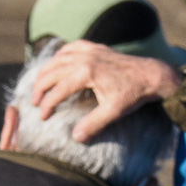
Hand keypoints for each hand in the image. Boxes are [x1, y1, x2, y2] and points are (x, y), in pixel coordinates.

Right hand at [31, 40, 181, 142]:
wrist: (150, 75)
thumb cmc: (133, 95)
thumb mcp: (113, 112)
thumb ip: (93, 124)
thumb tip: (76, 137)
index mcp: (87, 73)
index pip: (58, 90)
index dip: (47, 104)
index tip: (42, 116)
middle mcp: (84, 58)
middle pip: (51, 71)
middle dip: (39, 88)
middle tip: (34, 102)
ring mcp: (89, 50)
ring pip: (57, 58)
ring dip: (45, 71)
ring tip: (39, 86)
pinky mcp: (95, 47)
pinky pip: (70, 47)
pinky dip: (59, 56)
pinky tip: (56, 65)